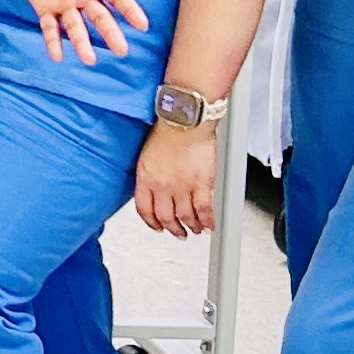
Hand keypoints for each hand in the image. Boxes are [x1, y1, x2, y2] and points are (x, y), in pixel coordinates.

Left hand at [4, 0, 144, 63]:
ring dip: (82, 43)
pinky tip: (57, 56)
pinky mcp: (43, 7)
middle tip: (121, 50)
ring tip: (89, 60)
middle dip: (110, 33)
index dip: (129, 9)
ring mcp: (63, 3)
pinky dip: (52, 41)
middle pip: (100, 16)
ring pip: (76, 26)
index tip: (142, 25)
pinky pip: (49, 27)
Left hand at [132, 118, 217, 238]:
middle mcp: (162, 186)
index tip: (156, 226)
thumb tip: (152, 186)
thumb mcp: (147, 154)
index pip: (144, 209)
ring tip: (194, 230)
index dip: (151, 222)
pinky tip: (209, 225)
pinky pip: (204, 209)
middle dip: (172, 228)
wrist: (185, 121)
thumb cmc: (168, 130)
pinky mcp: (202, 184)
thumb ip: (149, 174)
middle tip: (177, 232)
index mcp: (146, 178)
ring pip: (185, 217)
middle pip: (165, 217)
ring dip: (191, 226)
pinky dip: (208, 220)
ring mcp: (182, 187)